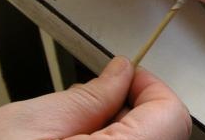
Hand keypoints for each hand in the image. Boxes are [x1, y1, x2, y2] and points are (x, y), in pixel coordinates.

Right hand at [0, 56, 191, 139]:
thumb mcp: (33, 123)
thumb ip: (91, 97)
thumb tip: (123, 72)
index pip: (171, 116)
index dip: (151, 88)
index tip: (127, 76)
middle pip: (164, 134)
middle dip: (135, 108)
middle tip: (96, 100)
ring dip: (123, 129)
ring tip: (77, 129)